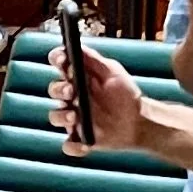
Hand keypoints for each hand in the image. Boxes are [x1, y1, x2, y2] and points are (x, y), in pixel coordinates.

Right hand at [47, 41, 147, 155]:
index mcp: (77, 78)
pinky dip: (73, 146)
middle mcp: (71, 97)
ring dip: (61, 116)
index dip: (56, 59)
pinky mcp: (79, 139)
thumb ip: (94, 60)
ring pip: (55, 117)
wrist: (139, 121)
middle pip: (53, 90)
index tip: (62, 60)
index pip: (59, 64)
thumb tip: (77, 46)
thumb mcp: (113, 73)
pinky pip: (68, 145)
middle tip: (72, 91)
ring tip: (75, 116)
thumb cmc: (125, 94)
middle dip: (59, 89)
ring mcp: (73, 119)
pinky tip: (85, 144)